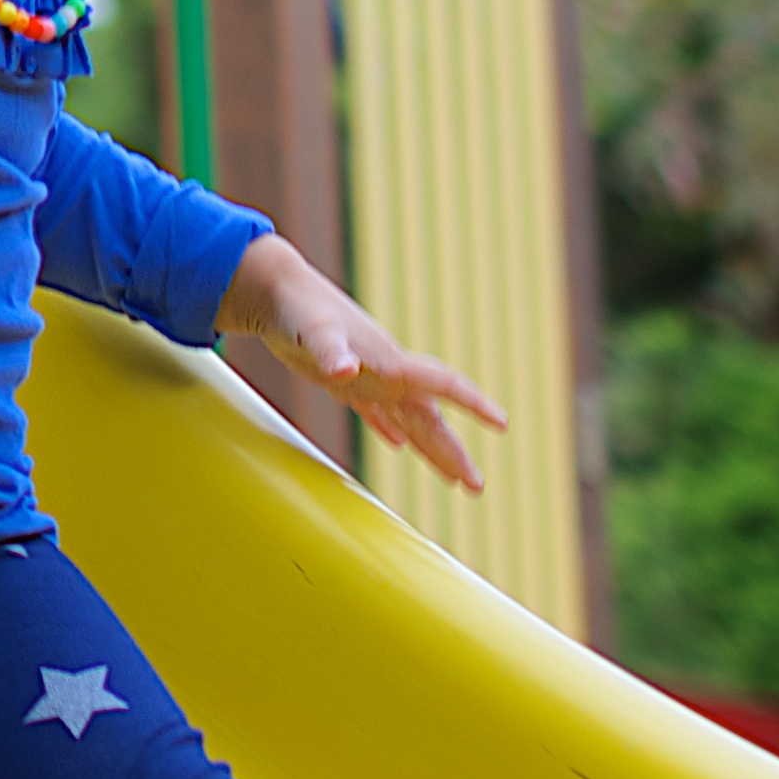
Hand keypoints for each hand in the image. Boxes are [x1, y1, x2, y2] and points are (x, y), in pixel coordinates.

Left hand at [222, 232, 507, 494]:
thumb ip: (331, 350)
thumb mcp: (313, 332)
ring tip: (454, 479)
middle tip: (476, 487)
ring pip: (409, 420)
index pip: (443, 384)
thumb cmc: (297, 309)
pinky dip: (389, 430)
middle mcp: (387, 371)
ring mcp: (368, 377)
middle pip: (431, 417)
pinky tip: (399, 445)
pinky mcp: (343, 382)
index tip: (502, 424)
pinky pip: (376, 412)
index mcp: (390, 362)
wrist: (275, 291)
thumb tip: (344, 371)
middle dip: (454, 452)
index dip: (474, 404)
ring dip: (431, 449)